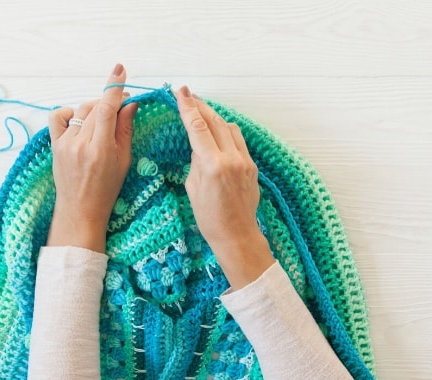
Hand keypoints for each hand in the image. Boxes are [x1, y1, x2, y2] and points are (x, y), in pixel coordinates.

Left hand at [45, 64, 137, 252]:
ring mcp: (65, 144)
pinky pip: (58, 117)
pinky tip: (79, 120)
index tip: (119, 71)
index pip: (106, 109)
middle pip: (95, 107)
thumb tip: (129, 104)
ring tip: (103, 122)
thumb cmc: (106, 190)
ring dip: (93, 109)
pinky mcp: (54, 145)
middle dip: (108, 102)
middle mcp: (80, 144)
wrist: (80, 210)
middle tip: (120, 107)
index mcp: (101, 150)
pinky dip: (70, 113)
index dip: (114, 88)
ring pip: (81, 111)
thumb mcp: (123, 161)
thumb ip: (125, 130)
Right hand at [175, 86, 275, 288]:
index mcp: (213, 165)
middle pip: (215, 121)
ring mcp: (245, 161)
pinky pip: (238, 141)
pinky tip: (216, 133)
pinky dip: (226, 132)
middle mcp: (232, 159)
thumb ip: (196, 161)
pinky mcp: (252, 166)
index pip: (198, 127)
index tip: (180, 93)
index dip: (188, 107)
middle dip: (200, 106)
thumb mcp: (193, 187)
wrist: (236, 234)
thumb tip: (199, 146)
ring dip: (214, 117)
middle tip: (187, 95)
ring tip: (201, 112)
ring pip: (230, 127)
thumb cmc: (209, 218)